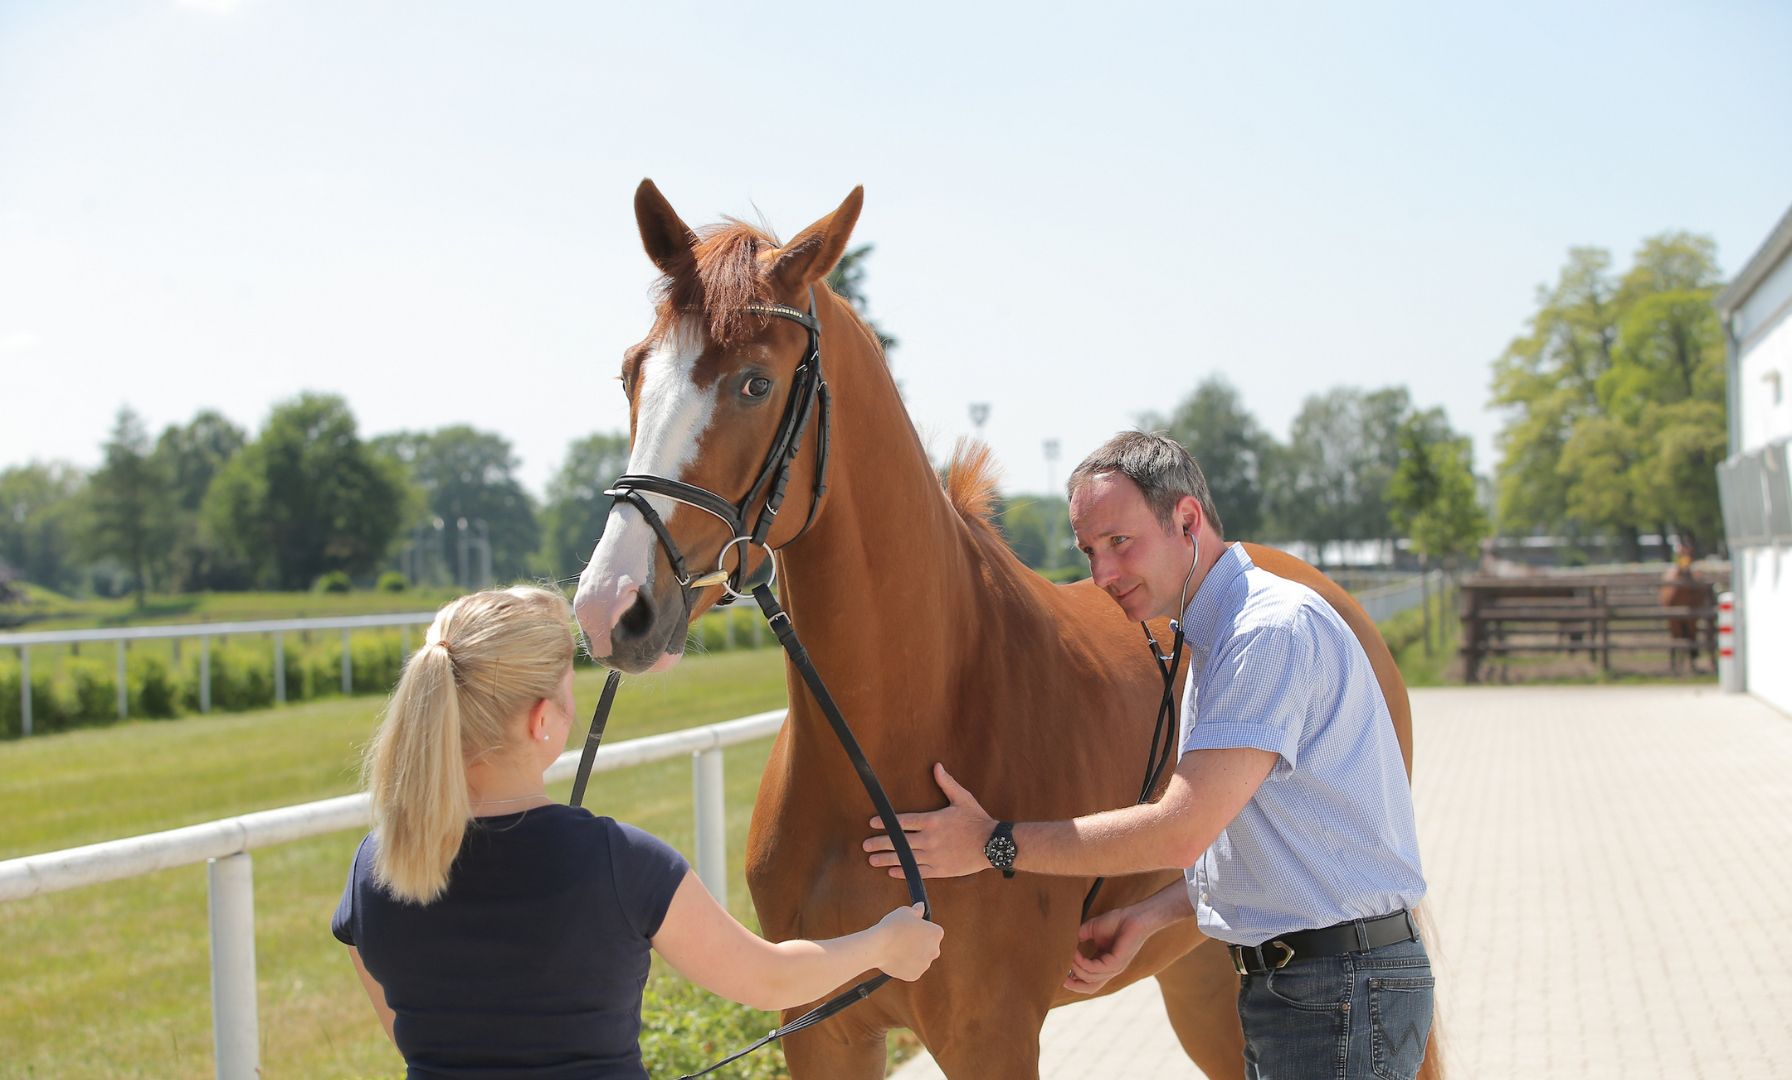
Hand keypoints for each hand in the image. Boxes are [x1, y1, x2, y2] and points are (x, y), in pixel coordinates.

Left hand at [862, 763, 996, 878]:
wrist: (992, 844)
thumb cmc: (977, 819)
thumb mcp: (962, 798)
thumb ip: (947, 783)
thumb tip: (937, 766)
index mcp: (932, 820)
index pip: (903, 822)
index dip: (886, 823)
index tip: (873, 823)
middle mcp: (929, 839)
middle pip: (899, 841)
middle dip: (880, 843)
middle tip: (865, 845)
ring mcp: (934, 856)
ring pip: (905, 858)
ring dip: (887, 859)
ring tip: (872, 860)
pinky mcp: (940, 869)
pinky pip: (918, 871)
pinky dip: (904, 871)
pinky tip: (893, 871)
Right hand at [875, 903, 943, 981]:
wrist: (878, 945)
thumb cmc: (892, 926)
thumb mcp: (905, 911)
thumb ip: (917, 910)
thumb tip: (921, 907)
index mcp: (937, 933)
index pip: (933, 930)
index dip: (921, 928)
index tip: (910, 928)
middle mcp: (935, 950)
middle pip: (929, 946)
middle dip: (919, 943)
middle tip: (903, 939)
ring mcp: (925, 965)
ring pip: (920, 958)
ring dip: (913, 955)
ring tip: (896, 948)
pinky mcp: (915, 975)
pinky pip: (911, 969)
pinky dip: (905, 965)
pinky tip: (895, 958)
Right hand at [1064, 907, 1148, 993]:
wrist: (1135, 915)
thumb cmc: (1117, 921)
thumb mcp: (1092, 929)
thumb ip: (1080, 937)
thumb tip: (1065, 942)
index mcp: (1104, 964)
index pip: (1088, 981)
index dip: (1074, 981)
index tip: (1060, 973)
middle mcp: (1110, 970)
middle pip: (1090, 987)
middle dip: (1073, 984)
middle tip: (1060, 976)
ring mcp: (1114, 968)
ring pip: (1090, 977)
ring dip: (1075, 967)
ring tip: (1068, 955)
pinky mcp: (1117, 962)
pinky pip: (1095, 968)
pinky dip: (1082, 963)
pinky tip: (1076, 954)